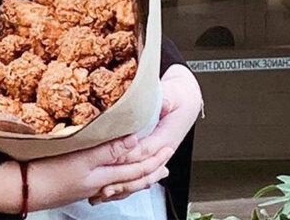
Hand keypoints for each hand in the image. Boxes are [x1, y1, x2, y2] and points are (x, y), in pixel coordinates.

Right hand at [26, 133, 172, 210]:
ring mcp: (88, 186)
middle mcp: (99, 183)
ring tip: (147, 171)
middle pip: (132, 179)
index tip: (167, 148)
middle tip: (166, 164)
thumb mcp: (82, 158)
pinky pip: (107, 183)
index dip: (153, 159)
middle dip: (150, 171)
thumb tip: (135, 140)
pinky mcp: (77, 184)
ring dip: (136, 176)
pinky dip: (118, 179)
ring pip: (120, 182)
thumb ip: (109, 150)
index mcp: (104, 176)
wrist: (24, 188)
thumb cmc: (50, 173)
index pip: (136, 169)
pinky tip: (113, 176)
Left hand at [90, 63, 202, 204]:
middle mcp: (162, 151)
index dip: (127, 156)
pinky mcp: (151, 158)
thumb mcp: (173, 96)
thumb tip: (164, 102)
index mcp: (166, 138)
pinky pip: (139, 176)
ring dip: (123, 187)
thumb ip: (167, 99)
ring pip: (140, 178)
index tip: (111, 159)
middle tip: (103, 186)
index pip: (145, 150)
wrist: (186, 104)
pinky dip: (126, 185)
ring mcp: (157, 157)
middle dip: (122, 179)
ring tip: (104, 194)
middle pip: (140, 170)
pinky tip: (112, 191)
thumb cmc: (178, 100)